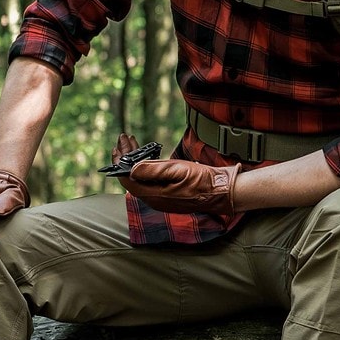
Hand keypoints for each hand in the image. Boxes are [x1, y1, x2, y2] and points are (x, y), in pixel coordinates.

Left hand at [120, 155, 241, 215]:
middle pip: (132, 178)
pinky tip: (146, 157)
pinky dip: (144, 167)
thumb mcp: (177, 170)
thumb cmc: (203, 180)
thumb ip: (153, 170)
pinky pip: (149, 182)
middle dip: (125, 158)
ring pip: (140, 179)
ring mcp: (161, 199)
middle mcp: (154, 200)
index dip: (119, 163)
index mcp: (154, 195)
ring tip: (132, 143)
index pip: (127, 180)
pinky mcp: (167, 196)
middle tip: (123, 140)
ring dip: (135, 161)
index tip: (117, 147)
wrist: (222, 192)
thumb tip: (131, 168)